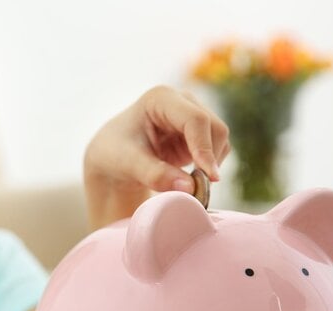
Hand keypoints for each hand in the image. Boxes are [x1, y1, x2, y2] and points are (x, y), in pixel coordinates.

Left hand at [83, 85, 229, 228]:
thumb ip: (156, 175)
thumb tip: (189, 187)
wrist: (112, 157)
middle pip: (214, 128)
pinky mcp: (198, 134)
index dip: (205, 148)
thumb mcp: (128, 164)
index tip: (209, 177)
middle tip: (196, 189)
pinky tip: (189, 180)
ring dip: (211, 164)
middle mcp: (182, 101)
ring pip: (220, 139)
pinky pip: (216, 150)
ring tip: (187, 185)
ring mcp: (192, 115)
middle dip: (210, 159)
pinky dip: (209, 168)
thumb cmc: (115, 154)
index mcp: (161, 99)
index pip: (195, 120)